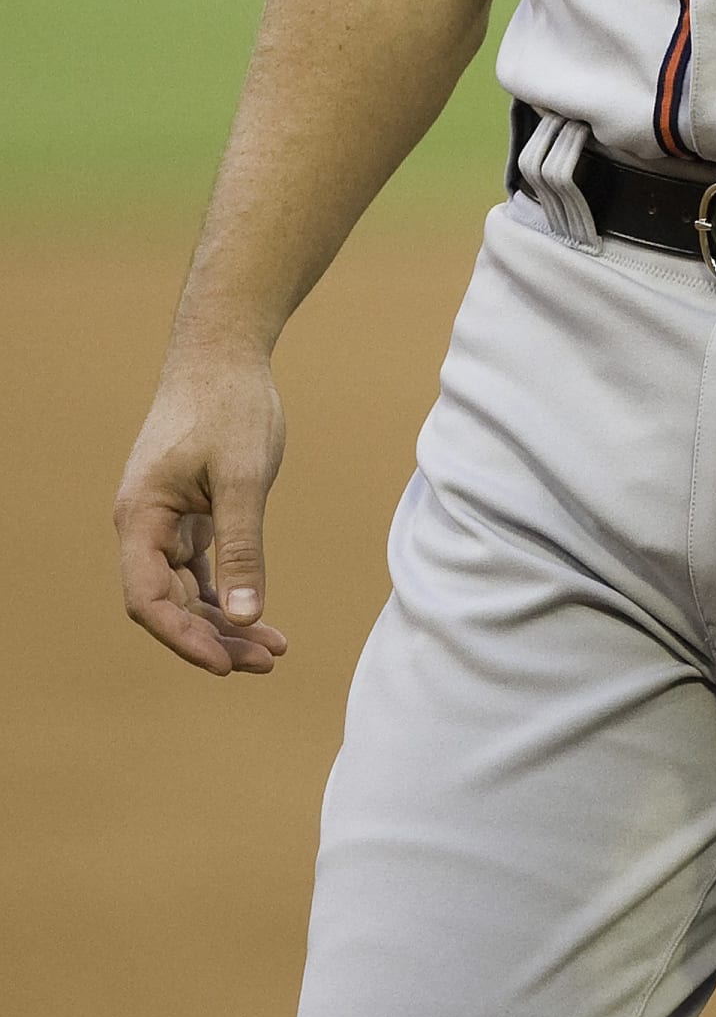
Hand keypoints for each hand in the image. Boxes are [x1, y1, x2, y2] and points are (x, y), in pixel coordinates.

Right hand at [115, 356, 288, 675]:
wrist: (224, 352)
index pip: (148, 599)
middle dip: (214, 638)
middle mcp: (144, 525)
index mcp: (141, 516)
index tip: (225, 664)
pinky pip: (200, 569)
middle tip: (267, 661)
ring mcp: (164, 520)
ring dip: (224, 622)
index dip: (183, 638)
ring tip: (272, 650)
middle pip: (168, 604)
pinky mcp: (188, 513)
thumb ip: (244, 546)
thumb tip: (246, 616)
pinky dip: (228, 592)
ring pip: (186, 591)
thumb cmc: (230, 405)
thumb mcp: (244, 476)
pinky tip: (259, 617)